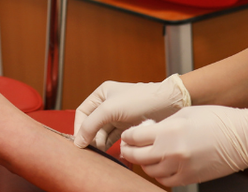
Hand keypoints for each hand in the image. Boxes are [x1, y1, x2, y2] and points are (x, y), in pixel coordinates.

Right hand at [73, 75, 190, 149]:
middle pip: (93, 125)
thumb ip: (91, 125)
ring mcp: (120, 116)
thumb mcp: (110, 109)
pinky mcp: (130, 126)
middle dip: (91, 138)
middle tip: (92, 151)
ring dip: (103, 144)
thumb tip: (78, 141)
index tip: (80, 143)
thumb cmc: (141, 99)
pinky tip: (117, 153)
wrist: (169, 103)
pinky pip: (117, 139)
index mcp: (102, 94)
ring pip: (105, 134)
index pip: (82, 113)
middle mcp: (109, 104)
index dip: (79, 127)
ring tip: (104, 153)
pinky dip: (115, 147)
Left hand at [118, 100, 247, 185]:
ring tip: (145, 154)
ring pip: (149, 170)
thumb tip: (146, 130)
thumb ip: (162, 124)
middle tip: (128, 147)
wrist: (243, 138)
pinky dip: (159, 173)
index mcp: (168, 131)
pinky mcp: (189, 178)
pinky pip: (165, 179)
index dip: (128, 136)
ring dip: (144, 162)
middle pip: (137, 156)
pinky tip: (161, 165)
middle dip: (129, 150)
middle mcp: (171, 152)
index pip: (135, 137)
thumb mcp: (185, 113)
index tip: (127, 135)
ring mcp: (180, 167)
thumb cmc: (218, 120)